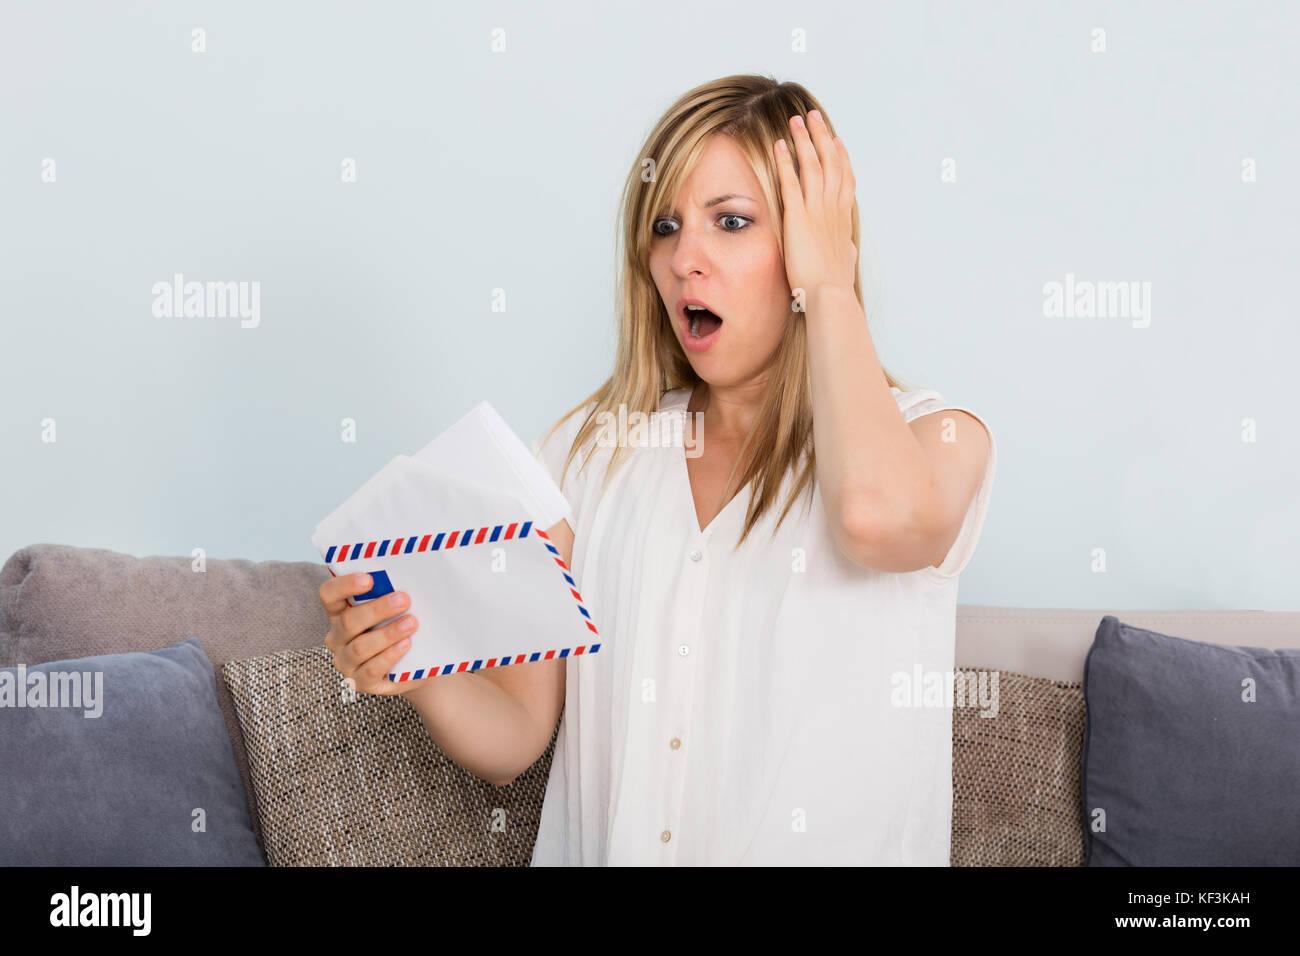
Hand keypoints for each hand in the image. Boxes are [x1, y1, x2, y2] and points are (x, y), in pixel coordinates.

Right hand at [320, 573, 432, 696]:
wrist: (415, 664)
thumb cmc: (400, 628)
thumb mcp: (394, 611)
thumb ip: (390, 596)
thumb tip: (404, 581)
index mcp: (339, 613)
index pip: (329, 595)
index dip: (345, 585)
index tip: (369, 579)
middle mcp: (337, 638)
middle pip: (348, 622)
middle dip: (377, 609)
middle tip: (404, 599)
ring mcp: (346, 662)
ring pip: (359, 647)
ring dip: (387, 634)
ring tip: (411, 623)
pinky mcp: (361, 682)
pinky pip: (371, 669)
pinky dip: (390, 655)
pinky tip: (406, 644)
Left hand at [771, 110, 857, 306]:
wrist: (829, 294)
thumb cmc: (835, 284)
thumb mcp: (846, 261)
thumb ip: (845, 249)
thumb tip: (849, 249)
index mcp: (843, 217)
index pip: (845, 178)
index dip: (840, 156)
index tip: (836, 140)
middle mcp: (832, 207)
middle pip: (829, 162)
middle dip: (821, 136)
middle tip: (813, 116)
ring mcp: (816, 210)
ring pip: (811, 165)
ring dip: (803, 140)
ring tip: (795, 120)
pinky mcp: (797, 217)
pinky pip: (790, 182)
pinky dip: (784, 162)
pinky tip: (778, 145)